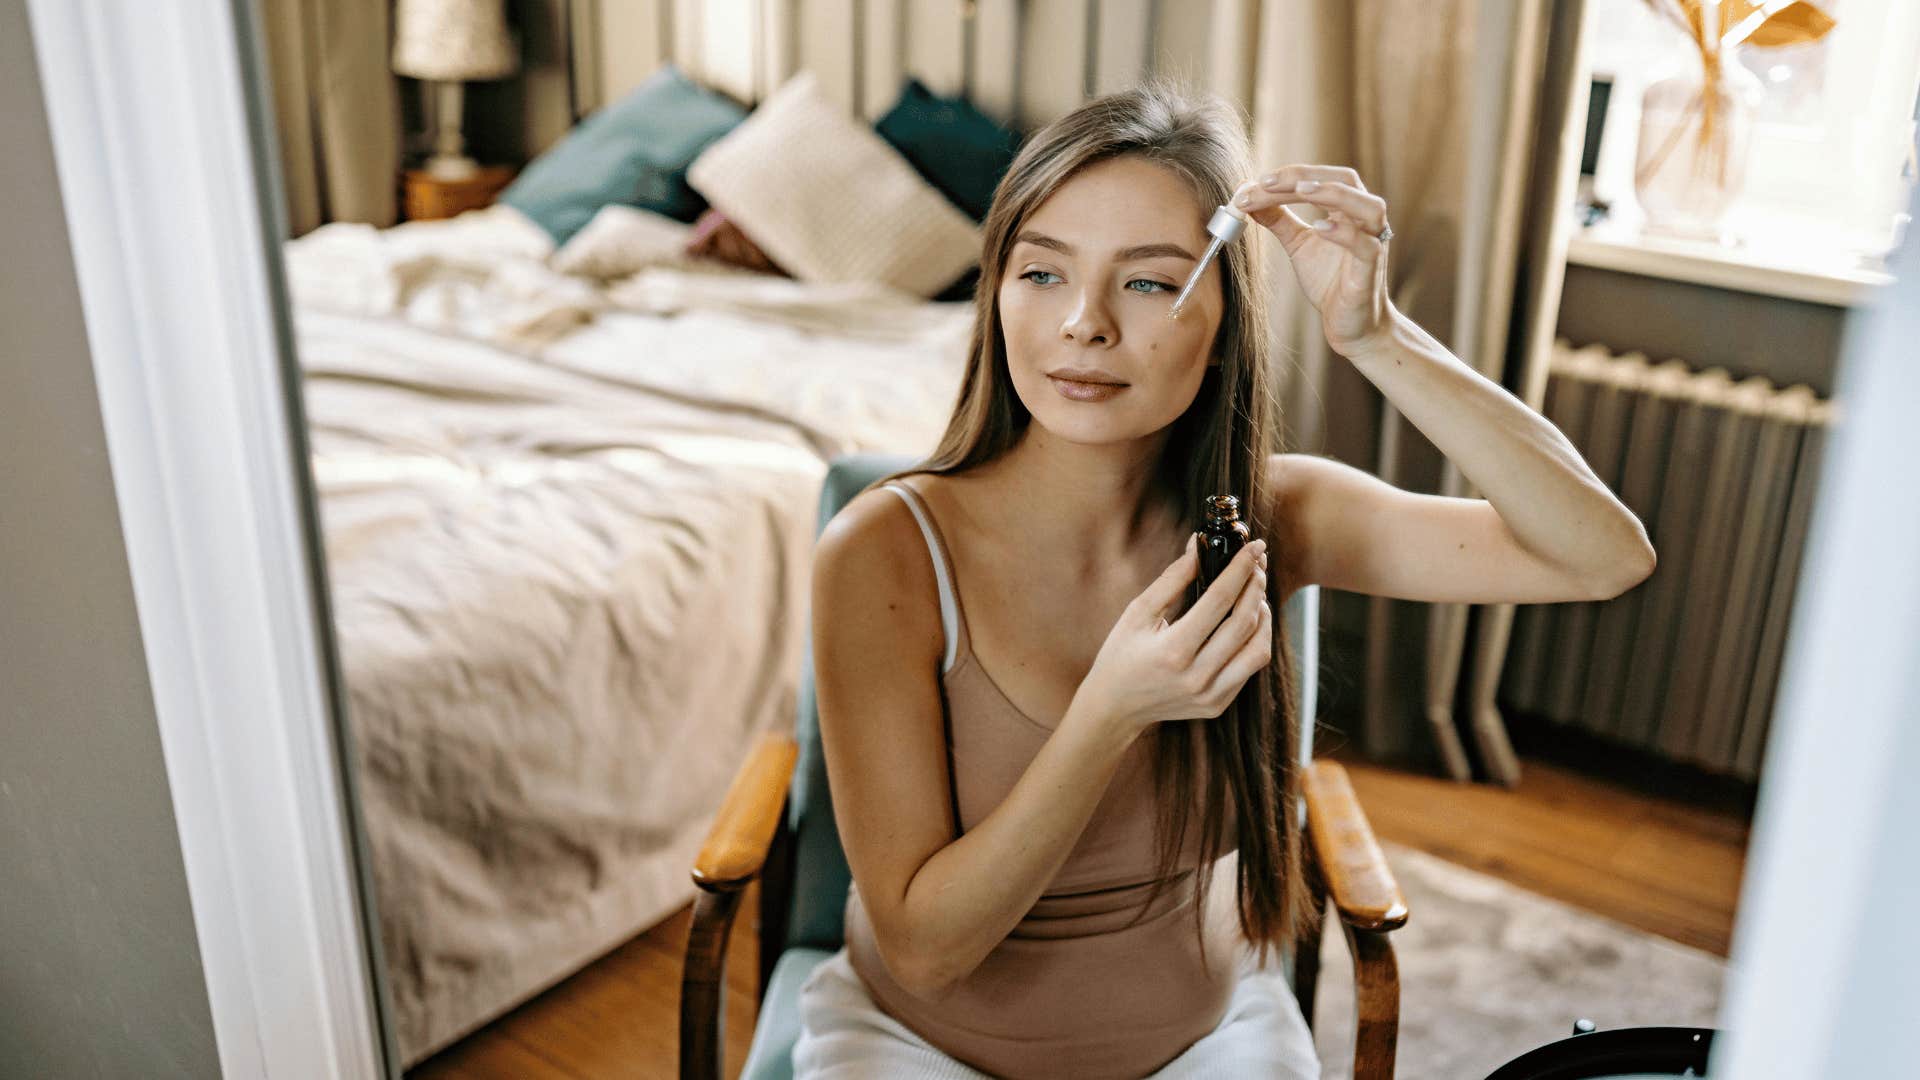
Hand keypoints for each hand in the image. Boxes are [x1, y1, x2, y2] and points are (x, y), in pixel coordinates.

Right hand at [1077, 535, 1272, 741]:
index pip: (1219, 600)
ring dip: (1263, 616)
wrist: (1114, 707)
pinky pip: (1250, 668)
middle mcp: (1196, 676)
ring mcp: (1209, 695)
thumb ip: (1172, 579)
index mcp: (1172, 650)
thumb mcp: (1138, 612)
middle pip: (1244, 622)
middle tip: (1257, 564)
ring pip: (1258, 649)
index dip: (1240, 568)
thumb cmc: (1121, 654)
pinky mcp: (1217, 705)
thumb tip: (1200, 545)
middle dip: (1256, 586)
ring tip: (1255, 594)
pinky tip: (1247, 622)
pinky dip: (1255, 640)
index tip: (1255, 546)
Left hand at [1231, 165, 1395, 356]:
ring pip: (1367, 206)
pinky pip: (1365, 245)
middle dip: (1306, 176)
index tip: (1254, 182)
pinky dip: (1344, 233)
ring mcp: (1373, 243)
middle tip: (1268, 181)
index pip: (1320, 179)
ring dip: (1333, 194)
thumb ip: (1279, 220)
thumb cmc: (1330, 281)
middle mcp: (1364, 220)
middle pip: (1345, 180)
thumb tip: (1249, 197)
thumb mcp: (1298, 245)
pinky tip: (1319, 227)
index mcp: (1346, 210)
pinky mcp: (1371, 269)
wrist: (1351, 324)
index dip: (1289, 176)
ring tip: (1300, 191)